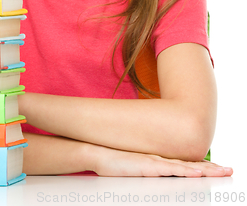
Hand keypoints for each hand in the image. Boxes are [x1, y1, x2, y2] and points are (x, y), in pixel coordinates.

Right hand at [91, 144, 232, 176]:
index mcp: (158, 162)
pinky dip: (186, 171)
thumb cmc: (112, 162)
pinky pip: (171, 170)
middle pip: (191, 165)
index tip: (218, 168)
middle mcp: (160, 161)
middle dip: (211, 168)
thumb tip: (153, 173)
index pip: (185, 165)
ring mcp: (155, 163)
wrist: (97, 153)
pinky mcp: (148, 166)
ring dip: (205, 170)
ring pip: (186, 167)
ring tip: (222, 172)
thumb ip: (146, 169)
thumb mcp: (133, 168)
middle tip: (229, 170)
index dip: (203, 167)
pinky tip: (197, 173)